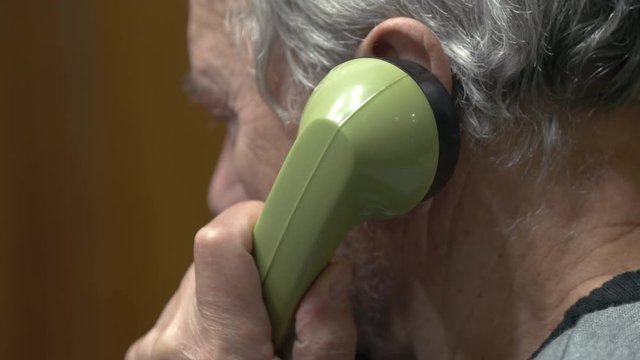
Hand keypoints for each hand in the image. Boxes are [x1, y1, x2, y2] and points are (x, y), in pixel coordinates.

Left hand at [126, 201, 356, 359]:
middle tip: (292, 298)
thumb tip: (332, 269)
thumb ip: (326, 332)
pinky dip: (218, 310)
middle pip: (215, 257)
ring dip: (238, 289)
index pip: (218, 242)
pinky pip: (188, 306)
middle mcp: (172, 342)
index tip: (292, 233)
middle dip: (260, 262)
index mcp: (218, 351)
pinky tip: (235, 345)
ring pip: (201, 280)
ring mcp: (151, 348)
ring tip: (262, 332)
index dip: (256, 220)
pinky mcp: (146, 351)